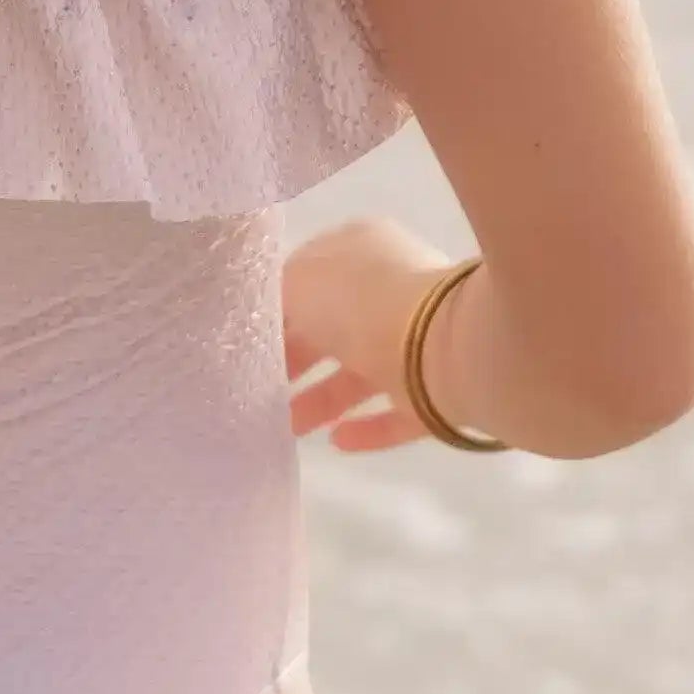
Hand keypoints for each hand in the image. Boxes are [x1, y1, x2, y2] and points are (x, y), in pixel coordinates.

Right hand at [282, 211, 459, 453]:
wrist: (445, 347)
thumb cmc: (363, 301)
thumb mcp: (300, 282)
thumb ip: (278, 296)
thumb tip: (275, 315)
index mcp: (361, 251)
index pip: (309, 281)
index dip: (278, 313)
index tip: (248, 344)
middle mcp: (391, 291)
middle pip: (333, 330)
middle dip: (296, 361)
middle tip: (260, 390)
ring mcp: (417, 343)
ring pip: (361, 374)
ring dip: (323, 400)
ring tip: (288, 429)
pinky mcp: (438, 390)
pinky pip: (396, 412)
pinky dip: (367, 428)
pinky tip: (336, 442)